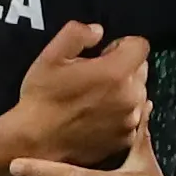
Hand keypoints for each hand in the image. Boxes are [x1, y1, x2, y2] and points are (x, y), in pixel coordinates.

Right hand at [8, 21, 149, 167]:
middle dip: (123, 69)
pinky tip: (96, 118)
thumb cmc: (41, 98)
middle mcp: (130, 97)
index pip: (140, 46)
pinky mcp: (125, 140)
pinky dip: (119, 115)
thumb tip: (98, 31)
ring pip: (137, 95)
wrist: (34, 143)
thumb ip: (77, 34)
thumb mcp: (50, 56)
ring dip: (123, 92)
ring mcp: (130, 121)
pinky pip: (132, 119)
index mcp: (116, 72)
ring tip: (94, 100)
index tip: (103, 55)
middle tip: (94, 78)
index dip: (122, 45)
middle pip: (141, 71)